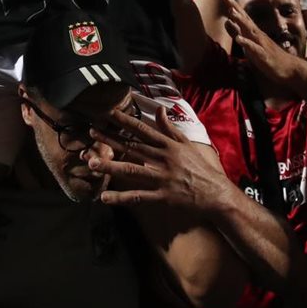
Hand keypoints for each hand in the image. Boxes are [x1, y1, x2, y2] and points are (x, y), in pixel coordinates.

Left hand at [85, 105, 236, 214]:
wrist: (215, 193)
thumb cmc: (200, 167)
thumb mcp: (186, 143)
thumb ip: (169, 128)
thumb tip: (159, 109)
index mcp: (167, 145)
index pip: (142, 130)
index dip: (124, 121)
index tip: (108, 113)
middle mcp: (162, 159)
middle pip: (131, 147)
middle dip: (110, 140)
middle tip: (91, 133)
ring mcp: (161, 178)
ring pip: (131, 171)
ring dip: (110, 167)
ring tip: (91, 163)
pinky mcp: (162, 197)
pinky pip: (138, 197)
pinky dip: (121, 198)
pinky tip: (104, 198)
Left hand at [219, 0, 305, 87]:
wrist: (290, 69)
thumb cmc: (269, 56)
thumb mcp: (249, 43)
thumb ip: (238, 33)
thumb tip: (227, 21)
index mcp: (253, 32)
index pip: (241, 16)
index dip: (232, 5)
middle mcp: (257, 35)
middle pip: (244, 18)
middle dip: (234, 7)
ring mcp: (261, 44)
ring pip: (249, 31)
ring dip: (240, 21)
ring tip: (230, 12)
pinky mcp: (264, 56)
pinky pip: (254, 49)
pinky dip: (247, 43)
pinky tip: (239, 39)